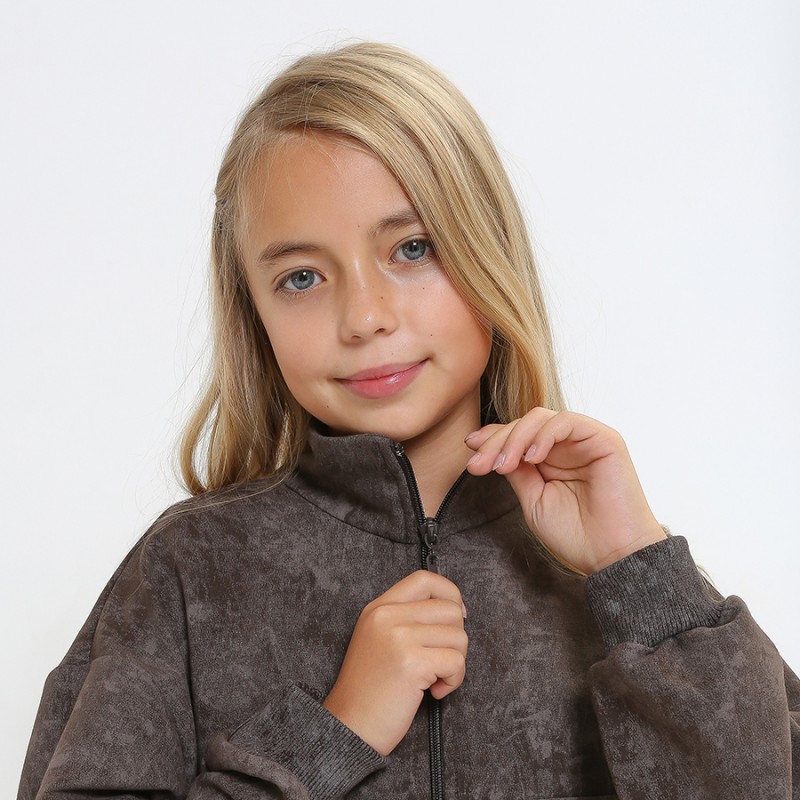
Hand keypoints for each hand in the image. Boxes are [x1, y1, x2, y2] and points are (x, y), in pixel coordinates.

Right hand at [323, 570, 467, 755]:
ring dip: (456, 663)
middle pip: (449, 609)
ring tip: (435, 680)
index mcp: (379, 607)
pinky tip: (434, 692)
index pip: (424, 579)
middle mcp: (387, 616)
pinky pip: (456, 661)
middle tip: (442, 662)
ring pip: (458, 636)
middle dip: (456, 638)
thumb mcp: (378, 639)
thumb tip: (456, 611)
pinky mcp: (411, 662)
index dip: (450, 593)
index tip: (458, 615)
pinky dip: (454, 680)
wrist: (349, 727)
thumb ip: (407, 619)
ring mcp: (398, 637)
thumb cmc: (369, 690)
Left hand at [465, 408, 665, 574]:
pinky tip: (530, 458)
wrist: (611, 556)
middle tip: (479, 465)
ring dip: (514, 438)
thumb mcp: (533, 499)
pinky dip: (543, 435)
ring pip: (540, 418)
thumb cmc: (576, 534)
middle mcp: (567, 445)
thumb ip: (515, 471)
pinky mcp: (604, 439)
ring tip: (502, 466)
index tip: (469, 450)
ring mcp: (585, 439)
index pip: (517, 435)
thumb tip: (485, 446)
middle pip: (523, 424)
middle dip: (496, 441)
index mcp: (551, 458)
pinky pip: (566, 422)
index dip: (491, 438)